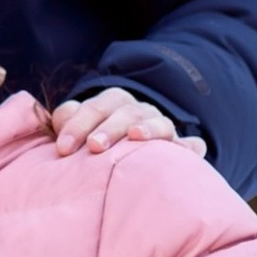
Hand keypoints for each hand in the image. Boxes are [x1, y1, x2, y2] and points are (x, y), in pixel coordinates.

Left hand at [50, 89, 207, 157]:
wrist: (123, 153)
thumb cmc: (93, 141)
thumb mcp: (77, 129)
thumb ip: (67, 121)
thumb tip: (64, 119)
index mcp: (114, 103)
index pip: (96, 107)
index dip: (78, 125)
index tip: (63, 149)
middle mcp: (140, 112)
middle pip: (127, 112)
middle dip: (109, 128)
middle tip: (94, 146)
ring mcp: (162, 128)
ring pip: (160, 123)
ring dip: (149, 128)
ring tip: (135, 136)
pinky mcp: (180, 148)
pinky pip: (192, 145)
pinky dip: (191, 147)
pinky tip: (189, 152)